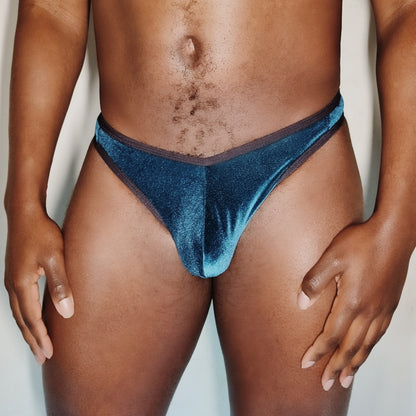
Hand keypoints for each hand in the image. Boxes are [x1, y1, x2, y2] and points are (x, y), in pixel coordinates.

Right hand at [4, 206, 73, 363]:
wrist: (25, 215)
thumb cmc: (41, 233)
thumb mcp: (55, 257)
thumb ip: (60, 284)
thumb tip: (66, 311)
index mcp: (22, 284)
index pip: (32, 319)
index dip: (41, 337)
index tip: (50, 353)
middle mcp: (13, 285)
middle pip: (22, 320)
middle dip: (33, 340)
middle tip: (42, 358)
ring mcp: (12, 280)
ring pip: (19, 313)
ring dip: (28, 330)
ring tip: (37, 344)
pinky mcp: (16, 274)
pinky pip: (19, 303)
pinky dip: (26, 316)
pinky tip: (32, 319)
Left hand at [297, 217, 411, 390]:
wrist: (394, 234)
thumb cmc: (361, 243)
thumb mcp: (331, 258)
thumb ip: (314, 281)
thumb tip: (300, 303)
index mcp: (351, 302)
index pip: (331, 336)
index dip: (317, 352)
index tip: (306, 365)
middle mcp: (368, 312)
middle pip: (350, 348)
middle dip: (336, 367)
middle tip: (328, 385)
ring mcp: (382, 310)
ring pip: (367, 345)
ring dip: (355, 363)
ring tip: (347, 378)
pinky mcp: (390, 304)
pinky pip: (379, 335)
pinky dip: (371, 348)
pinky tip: (367, 350)